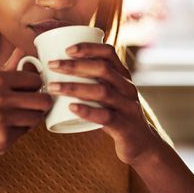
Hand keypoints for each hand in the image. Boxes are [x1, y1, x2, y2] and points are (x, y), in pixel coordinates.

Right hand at [0, 48, 52, 170]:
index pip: (36, 80)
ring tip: (16, 119)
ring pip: (37, 117)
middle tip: (32, 108)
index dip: (36, 87)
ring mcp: (2, 118)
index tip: (31, 92)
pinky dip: (18, 133)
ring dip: (30, 119)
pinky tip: (4, 131)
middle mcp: (0, 96)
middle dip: (41, 105)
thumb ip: (7, 69)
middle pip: (43, 100)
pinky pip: (24, 133)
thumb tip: (22, 50)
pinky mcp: (3, 138)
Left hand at [47, 43, 158, 165]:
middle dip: (75, 65)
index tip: (66, 50)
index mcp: (122, 75)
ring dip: (74, 87)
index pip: (108, 53)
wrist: (141, 143)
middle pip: (102, 69)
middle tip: (52, 65)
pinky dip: (88, 111)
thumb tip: (55, 70)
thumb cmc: (115, 114)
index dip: (88, 48)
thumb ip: (90, 81)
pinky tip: (71, 108)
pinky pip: (106, 116)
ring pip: (102, 91)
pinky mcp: (125, 126)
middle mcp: (127, 87)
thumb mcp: (108, 93)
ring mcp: (128, 106)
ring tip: (52, 87)